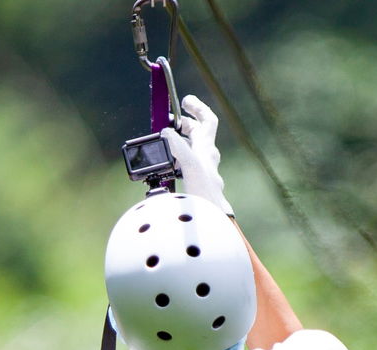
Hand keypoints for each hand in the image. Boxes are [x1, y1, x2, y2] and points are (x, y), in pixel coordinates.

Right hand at [161, 95, 233, 215]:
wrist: (211, 220)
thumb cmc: (204, 195)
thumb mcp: (190, 164)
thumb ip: (178, 146)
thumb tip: (167, 131)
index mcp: (206, 150)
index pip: (208, 121)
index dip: (198, 108)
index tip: (184, 101)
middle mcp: (206, 160)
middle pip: (198, 134)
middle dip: (184, 124)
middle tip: (169, 122)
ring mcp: (202, 172)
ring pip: (192, 149)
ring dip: (179, 142)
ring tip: (165, 141)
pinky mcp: (195, 184)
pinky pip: (187, 166)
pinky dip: (176, 160)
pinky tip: (167, 166)